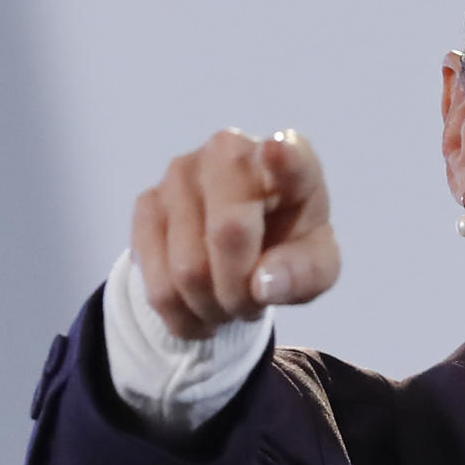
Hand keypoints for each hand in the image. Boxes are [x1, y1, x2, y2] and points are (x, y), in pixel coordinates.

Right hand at [132, 128, 339, 338]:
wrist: (246, 242)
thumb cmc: (290, 245)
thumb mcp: (317, 266)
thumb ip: (304, 274)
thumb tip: (262, 284)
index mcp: (289, 160)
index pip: (288, 156)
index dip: (283, 156)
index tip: (280, 150)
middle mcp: (228, 152)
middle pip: (228, 236)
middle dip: (240, 292)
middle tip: (251, 303)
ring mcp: (181, 174)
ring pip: (187, 270)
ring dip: (211, 308)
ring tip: (228, 304)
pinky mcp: (147, 203)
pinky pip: (155, 282)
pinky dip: (181, 314)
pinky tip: (199, 309)